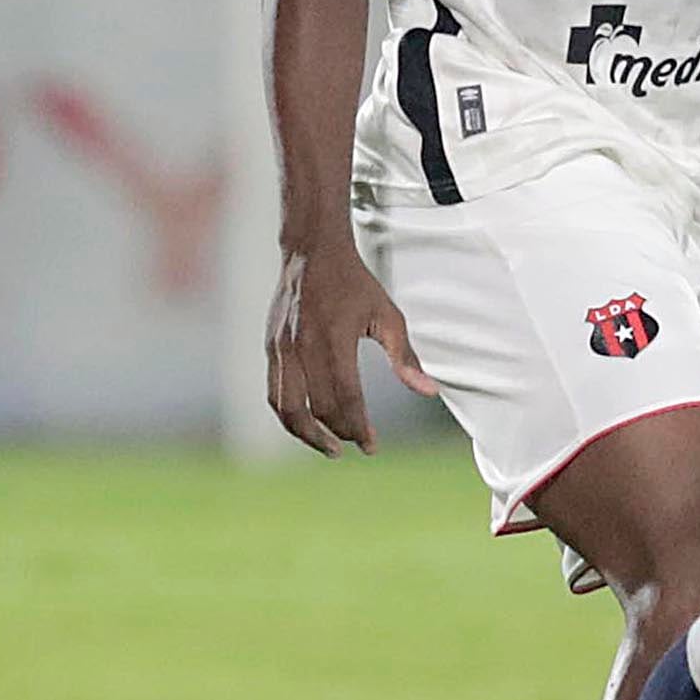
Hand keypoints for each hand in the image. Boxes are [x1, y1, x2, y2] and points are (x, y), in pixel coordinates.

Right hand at [265, 239, 435, 455]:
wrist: (312, 252)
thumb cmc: (355, 284)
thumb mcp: (388, 315)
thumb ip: (405, 357)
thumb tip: (428, 391)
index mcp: (333, 340)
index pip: (344, 399)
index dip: (358, 428)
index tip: (371, 446)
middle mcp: (302, 347)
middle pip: (315, 409)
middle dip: (337, 434)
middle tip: (357, 447)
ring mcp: (281, 349)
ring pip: (286, 408)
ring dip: (306, 435)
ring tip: (330, 447)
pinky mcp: (270, 348)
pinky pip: (274, 393)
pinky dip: (288, 416)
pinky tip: (308, 424)